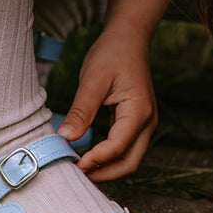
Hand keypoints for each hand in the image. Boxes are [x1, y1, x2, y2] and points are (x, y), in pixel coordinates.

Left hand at [56, 28, 156, 182]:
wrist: (128, 37)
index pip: (117, 147)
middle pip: (129, 162)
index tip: (71, 163)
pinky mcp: (136, 122)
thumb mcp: (93, 79)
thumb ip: (81, 110)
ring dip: (106, 168)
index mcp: (139, 111)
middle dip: (103, 174)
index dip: (95, 160)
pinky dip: (108, 157)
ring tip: (79, 167)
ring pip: (129, 158)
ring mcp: (145, 123)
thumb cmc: (112, 53)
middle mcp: (147, 122)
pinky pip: (126, 147)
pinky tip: (87, 155)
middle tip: (75, 175)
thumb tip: (65, 138)